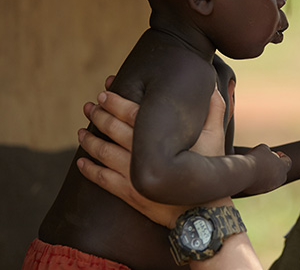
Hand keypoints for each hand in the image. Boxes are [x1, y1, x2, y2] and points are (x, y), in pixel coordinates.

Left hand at [76, 85, 228, 226]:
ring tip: (81, 131)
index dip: (116, 101)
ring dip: (90, 140)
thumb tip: (218, 87)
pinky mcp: (128, 193)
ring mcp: (132, 174)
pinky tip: (81, 162)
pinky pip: (102, 179)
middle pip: (112, 129)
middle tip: (89, 106)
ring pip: (103, 152)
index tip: (105, 91)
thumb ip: (214, 110)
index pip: (130, 112)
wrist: (202, 213)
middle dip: (99, 115)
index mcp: (158, 137)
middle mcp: (140, 154)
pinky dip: (89, 170)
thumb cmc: (210, 171)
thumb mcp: (216, 138)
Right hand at [241, 144, 291, 195]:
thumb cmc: (255, 159)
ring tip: (258, 166)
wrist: (244, 174)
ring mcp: (269, 187)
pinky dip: (259, 180)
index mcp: (282, 168)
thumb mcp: (262, 149)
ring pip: (271, 180)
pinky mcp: (260, 192)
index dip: (283, 157)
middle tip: (269, 161)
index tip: (277, 153)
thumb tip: (266, 153)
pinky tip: (251, 173)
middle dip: (277, 167)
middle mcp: (279, 180)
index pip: (288, 162)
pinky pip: (262, 185)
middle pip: (282, 174)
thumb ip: (267, 151)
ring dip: (267, 174)